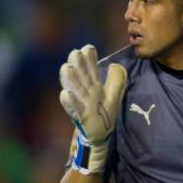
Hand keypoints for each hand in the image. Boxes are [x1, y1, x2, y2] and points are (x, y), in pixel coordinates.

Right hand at [59, 45, 125, 173]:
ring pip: (74, 89)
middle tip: (75, 53)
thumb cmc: (104, 113)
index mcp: (93, 85)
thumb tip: (116, 65)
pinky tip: (66, 94)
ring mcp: (81, 103)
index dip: (89, 59)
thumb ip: (116, 80)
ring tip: (67, 68)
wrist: (100, 133)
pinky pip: (74, 108)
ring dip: (70, 79)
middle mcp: (85, 91)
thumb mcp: (113, 95)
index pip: (90, 69)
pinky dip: (69, 102)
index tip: (88, 49)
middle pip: (80, 75)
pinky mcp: (80, 116)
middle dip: (77, 65)